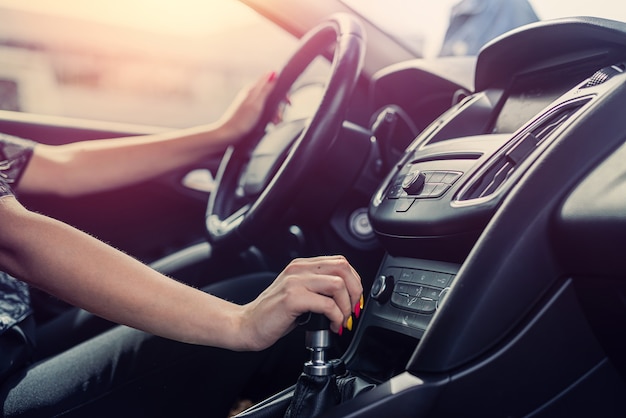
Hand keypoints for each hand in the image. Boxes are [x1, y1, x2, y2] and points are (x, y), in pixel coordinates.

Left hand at [216, 71, 276, 140]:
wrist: (229, 134)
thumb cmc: (242, 120)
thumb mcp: (257, 103)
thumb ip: (266, 89)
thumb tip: (273, 73)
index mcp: (254, 89)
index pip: (273, 83)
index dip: (283, 92)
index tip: (287, 102)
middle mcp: (253, 94)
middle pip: (273, 95)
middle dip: (279, 106)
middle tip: (278, 117)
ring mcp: (252, 103)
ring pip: (270, 104)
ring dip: (275, 114)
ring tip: (274, 122)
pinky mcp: (251, 112)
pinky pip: (265, 111)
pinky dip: (269, 117)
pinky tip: (269, 124)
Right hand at [238, 256, 362, 350]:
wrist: (246, 326)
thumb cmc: (273, 314)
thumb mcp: (298, 294)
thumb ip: (318, 288)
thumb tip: (347, 297)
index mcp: (301, 266)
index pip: (340, 262)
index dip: (354, 281)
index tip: (355, 300)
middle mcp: (298, 270)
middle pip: (343, 268)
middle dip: (355, 292)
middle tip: (352, 311)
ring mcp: (294, 282)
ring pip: (337, 284)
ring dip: (346, 306)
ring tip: (341, 320)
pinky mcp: (292, 299)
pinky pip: (326, 304)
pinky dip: (336, 317)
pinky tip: (332, 325)